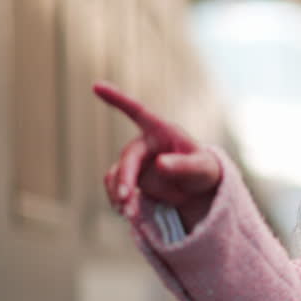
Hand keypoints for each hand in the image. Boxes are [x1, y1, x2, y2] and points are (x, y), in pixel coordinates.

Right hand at [95, 82, 220, 232]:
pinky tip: (127, 213)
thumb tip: (159, 163)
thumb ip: (182, 165)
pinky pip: (117, 188)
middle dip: (126, 179)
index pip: (137, 111)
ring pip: (118, 175)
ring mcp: (136, 162)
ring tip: (131, 214)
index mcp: (161, 131)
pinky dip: (119, 201)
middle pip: (127, 158)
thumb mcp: (201, 168)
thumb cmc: (203, 170)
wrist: (198, 189)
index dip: (117, 98)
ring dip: (121, 194)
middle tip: (127, 201)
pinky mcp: (131, 179)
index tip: (96, 85)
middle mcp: (144, 144)